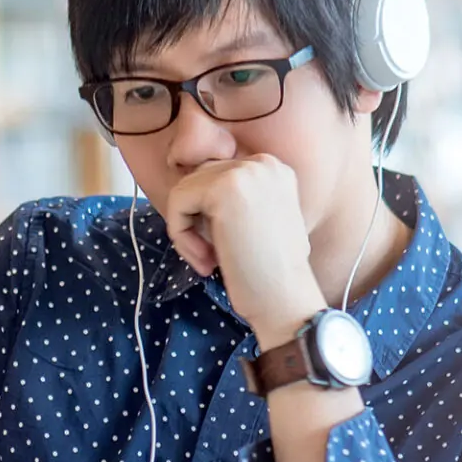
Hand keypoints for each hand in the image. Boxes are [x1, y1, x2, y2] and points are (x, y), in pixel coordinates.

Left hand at [159, 154, 326, 343]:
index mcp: (273, 169)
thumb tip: (184, 187)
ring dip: (186, 231)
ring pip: (184, 191)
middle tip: (210, 259)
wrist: (284, 299)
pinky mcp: (223, 188)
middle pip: (198, 180)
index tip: (218, 248)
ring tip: (207, 261)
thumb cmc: (267, 272)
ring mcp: (245, 171)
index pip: (215, 177)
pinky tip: (204, 260)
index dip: (206, 215)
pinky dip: (180, 235)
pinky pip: (177, 202)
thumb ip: (229, 200)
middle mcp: (263, 162)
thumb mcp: (255, 221)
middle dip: (194, 222)